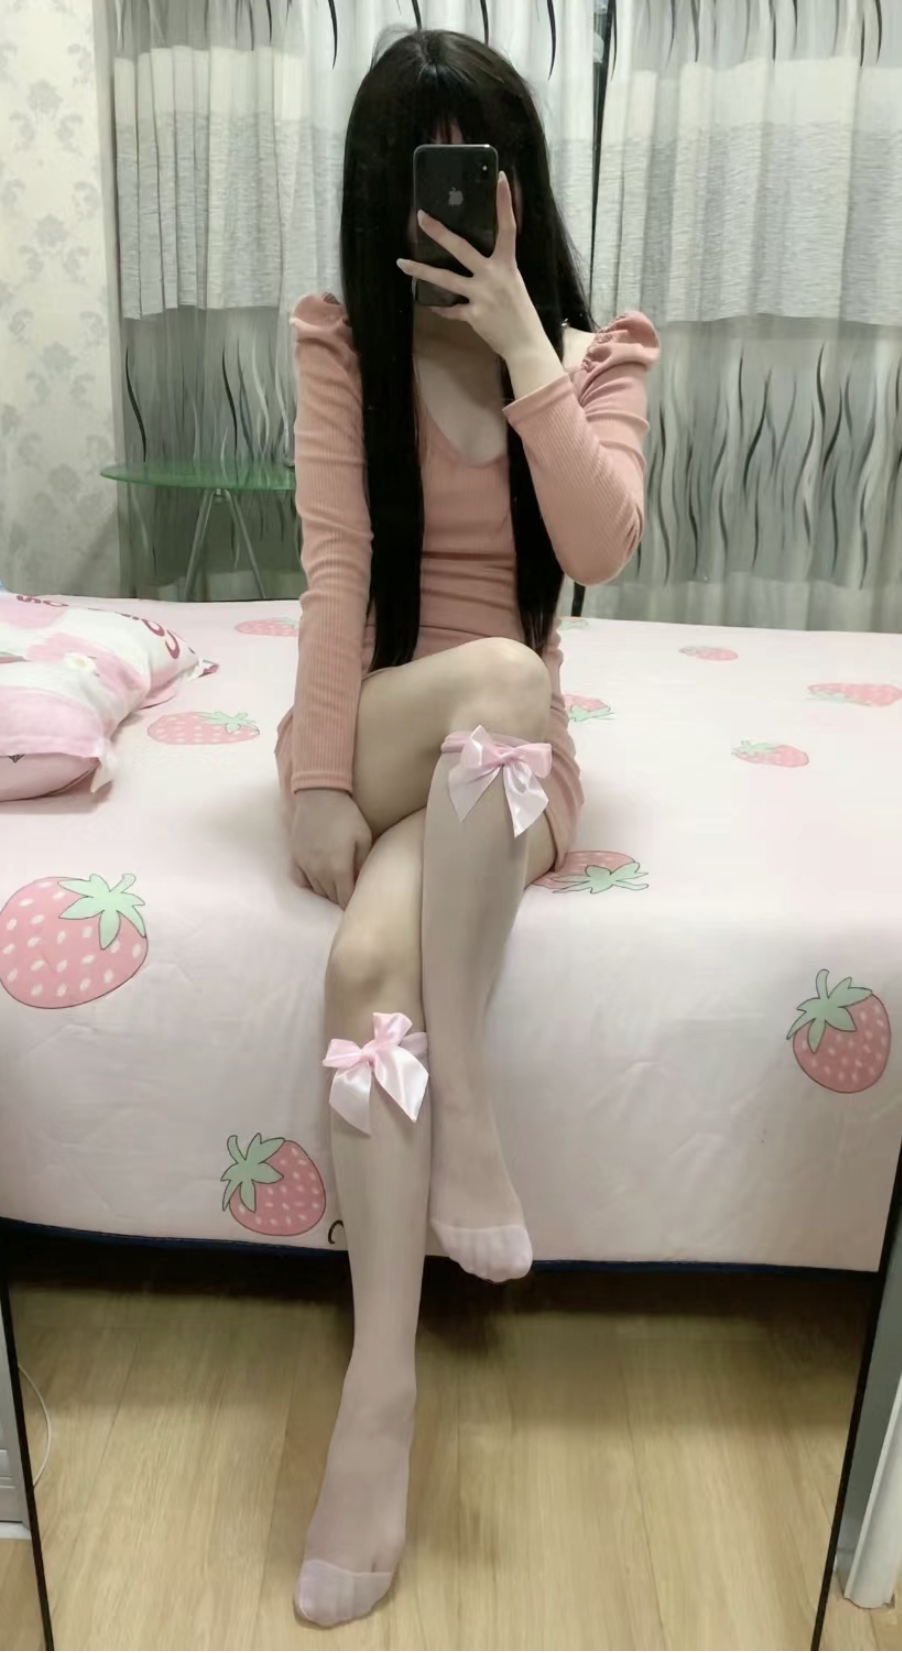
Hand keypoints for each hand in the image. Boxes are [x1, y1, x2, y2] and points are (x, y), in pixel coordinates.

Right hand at [290, 789, 371, 908]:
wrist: (319, 795)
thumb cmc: (346, 815)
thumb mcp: (364, 838)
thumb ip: (362, 864)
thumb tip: (361, 882)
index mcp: (338, 868)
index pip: (344, 899)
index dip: (352, 903)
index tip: (359, 902)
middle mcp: (319, 872)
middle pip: (330, 897)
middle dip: (341, 897)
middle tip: (350, 891)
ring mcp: (304, 865)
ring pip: (317, 891)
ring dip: (327, 891)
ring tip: (337, 884)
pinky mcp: (294, 858)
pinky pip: (300, 881)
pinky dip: (309, 884)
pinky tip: (318, 879)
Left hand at [397, 173, 547, 364]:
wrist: (525, 344)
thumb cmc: (520, 312)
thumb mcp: (513, 283)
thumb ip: (496, 269)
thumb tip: (477, 260)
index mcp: (507, 264)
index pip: (507, 227)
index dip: (504, 202)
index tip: (500, 178)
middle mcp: (493, 275)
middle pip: (462, 248)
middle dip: (439, 232)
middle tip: (421, 216)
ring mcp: (482, 295)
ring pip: (446, 279)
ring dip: (422, 271)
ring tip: (402, 264)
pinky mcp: (473, 315)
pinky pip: (451, 309)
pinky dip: (442, 308)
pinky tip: (431, 305)